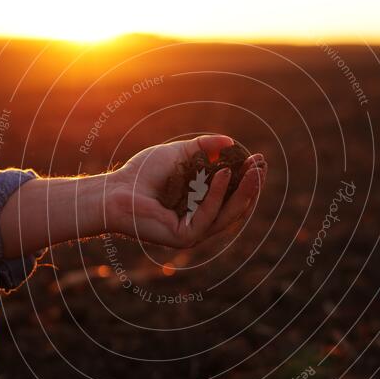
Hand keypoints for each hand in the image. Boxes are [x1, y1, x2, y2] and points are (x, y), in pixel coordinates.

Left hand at [106, 135, 266, 247]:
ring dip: (243, 192)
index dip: (249, 180)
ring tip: (253, 170)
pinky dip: (217, 195)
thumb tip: (231, 142)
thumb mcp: (179, 154)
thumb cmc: (143, 173)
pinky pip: (207, 215)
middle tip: (262, 166)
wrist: (116, 190)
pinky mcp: (184, 236)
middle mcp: (201, 221)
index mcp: (202, 205)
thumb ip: (204, 148)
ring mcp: (193, 232)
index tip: (260, 160)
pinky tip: (223, 174)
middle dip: (252, 187)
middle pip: (236, 208)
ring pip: (227, 215)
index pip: (234, 196)